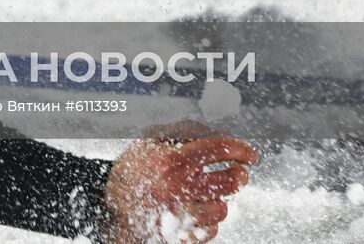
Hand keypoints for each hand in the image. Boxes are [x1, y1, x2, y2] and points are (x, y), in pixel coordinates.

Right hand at [104, 122, 258, 242]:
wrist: (113, 208)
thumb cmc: (134, 169)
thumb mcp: (150, 140)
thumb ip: (183, 131)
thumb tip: (220, 132)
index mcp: (172, 159)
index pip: (219, 148)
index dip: (242, 149)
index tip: (251, 153)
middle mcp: (178, 187)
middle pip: (229, 181)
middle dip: (241, 176)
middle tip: (240, 173)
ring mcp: (180, 214)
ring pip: (223, 208)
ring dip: (223, 200)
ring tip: (213, 194)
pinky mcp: (181, 236)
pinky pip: (211, 230)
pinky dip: (211, 221)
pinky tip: (199, 212)